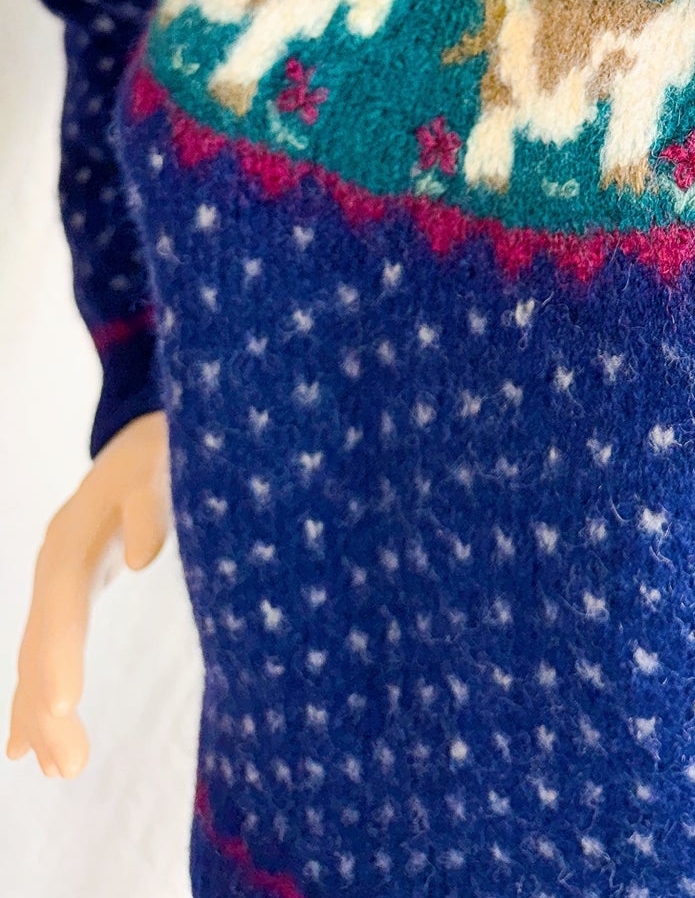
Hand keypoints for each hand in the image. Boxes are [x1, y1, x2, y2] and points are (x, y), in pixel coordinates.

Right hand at [6, 411, 170, 777]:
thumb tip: (143, 556)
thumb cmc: (156, 451)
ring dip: (39, 714)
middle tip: (67, 766)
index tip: (65, 707)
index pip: (62, 604)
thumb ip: (150, 504)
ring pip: (36, 655)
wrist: (143, 434)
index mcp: (74, 536)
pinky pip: (43, 652)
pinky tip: (27, 746)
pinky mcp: (69, 592)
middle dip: (47, 706)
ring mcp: (56, 579)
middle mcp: (54, 563)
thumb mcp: (158, 465)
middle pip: (42, 642)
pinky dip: (35, 695)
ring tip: (56, 768)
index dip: (60, 656)